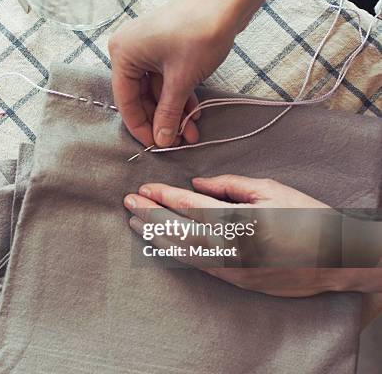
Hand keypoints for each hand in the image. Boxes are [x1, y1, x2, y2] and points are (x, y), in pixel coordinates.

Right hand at [108, 0, 237, 147]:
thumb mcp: (181, 80)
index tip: (155, 145)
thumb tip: (161, 140)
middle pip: (141, 96)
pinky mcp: (165, 48)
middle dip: (162, 119)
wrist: (229, 2)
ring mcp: (148, 49)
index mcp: (123, 54)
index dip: (141, 126)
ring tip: (190, 132)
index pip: (126, 100)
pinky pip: (166, 79)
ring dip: (173, 111)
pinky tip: (192, 114)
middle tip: (176, 141)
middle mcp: (130, 50)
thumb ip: (167, 113)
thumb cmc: (200, 32)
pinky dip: (179, 96)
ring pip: (157, 90)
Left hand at [124, 175, 381, 296]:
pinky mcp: (236, 280)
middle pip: (179, 229)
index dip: (163, 197)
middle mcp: (232, 245)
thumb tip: (195, 184)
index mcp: (240, 218)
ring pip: (183, 251)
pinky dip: (174, 254)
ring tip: (135, 223)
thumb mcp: (271, 189)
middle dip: (150, 215)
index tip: (143, 189)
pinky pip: (197, 266)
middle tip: (128, 203)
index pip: (190, 206)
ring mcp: (232, 267)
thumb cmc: (305, 216)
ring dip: (156, 236)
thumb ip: (229, 185)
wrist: (335, 257)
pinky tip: (159, 246)